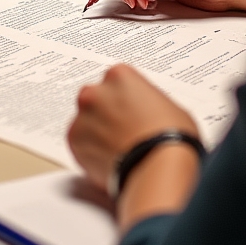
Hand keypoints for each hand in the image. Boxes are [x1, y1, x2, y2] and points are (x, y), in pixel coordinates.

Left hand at [68, 65, 200, 227]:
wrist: (159, 168)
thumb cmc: (171, 138)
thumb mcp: (169, 108)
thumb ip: (147, 103)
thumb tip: (146, 113)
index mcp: (119, 76)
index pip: (116, 82)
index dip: (125, 100)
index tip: (131, 112)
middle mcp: (95, 91)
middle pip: (96, 99)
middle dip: (106, 113)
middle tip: (122, 132)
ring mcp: (82, 115)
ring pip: (87, 123)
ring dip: (98, 134)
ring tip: (119, 152)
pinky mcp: (74, 140)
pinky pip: (81, 144)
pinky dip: (92, 153)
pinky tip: (111, 162)